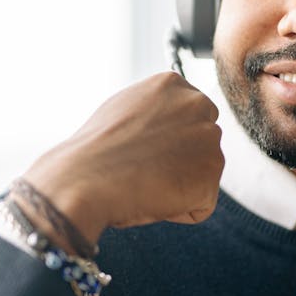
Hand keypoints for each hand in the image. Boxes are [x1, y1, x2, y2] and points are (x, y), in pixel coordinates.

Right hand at [16, 72, 223, 246]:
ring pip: (202, 175)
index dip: (167, 143)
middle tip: (143, 168)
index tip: (143, 150)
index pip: (191, 117)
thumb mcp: (124, 109)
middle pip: (202, 145)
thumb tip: (165, 125)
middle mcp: (198, 104)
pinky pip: (201, 205)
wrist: (84, 178)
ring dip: (178, 186)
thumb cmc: (95, 151)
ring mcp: (209, 139)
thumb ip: (154, 111)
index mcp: (174, 84)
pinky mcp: (211, 175)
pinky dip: (180, 211)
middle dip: (180, 162)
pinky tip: (153, 197)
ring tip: (145, 181)